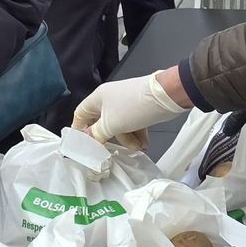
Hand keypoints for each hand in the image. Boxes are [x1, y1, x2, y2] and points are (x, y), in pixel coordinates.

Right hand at [74, 70, 188, 149]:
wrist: (166, 95)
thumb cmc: (134, 107)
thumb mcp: (111, 124)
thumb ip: (96, 134)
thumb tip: (87, 139)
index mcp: (98, 98)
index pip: (81, 114)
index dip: (80, 129)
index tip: (83, 145)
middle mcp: (109, 99)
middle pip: (102, 123)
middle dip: (110, 138)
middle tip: (114, 151)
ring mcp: (125, 104)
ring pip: (119, 126)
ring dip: (127, 139)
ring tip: (138, 146)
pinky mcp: (138, 108)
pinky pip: (132, 124)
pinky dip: (137, 133)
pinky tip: (144, 143)